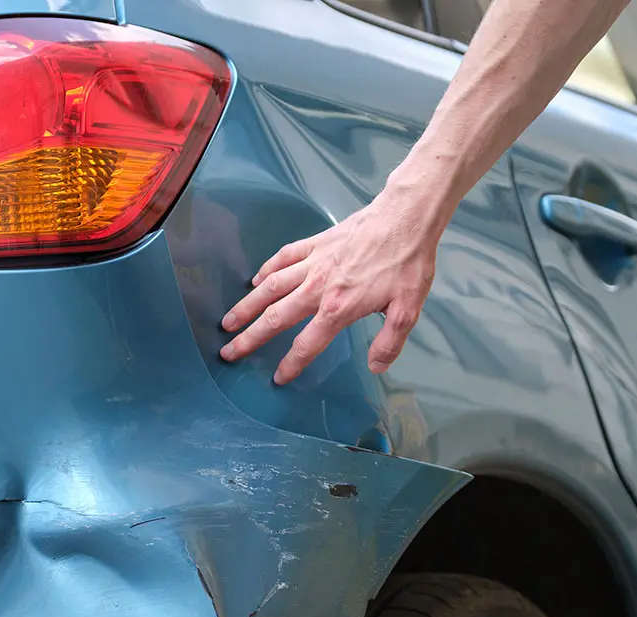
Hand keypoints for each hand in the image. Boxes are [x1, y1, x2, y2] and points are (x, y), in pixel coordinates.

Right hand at [219, 189, 439, 383]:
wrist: (405, 218)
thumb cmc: (408, 264)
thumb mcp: (407, 310)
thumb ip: (389, 342)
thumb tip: (375, 367)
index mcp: (339, 308)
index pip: (307, 344)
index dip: (291, 364)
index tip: (278, 378)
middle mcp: (318, 288)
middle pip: (276, 318)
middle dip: (250, 338)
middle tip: (229, 351)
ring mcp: (313, 263)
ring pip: (270, 287)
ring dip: (247, 306)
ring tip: (228, 321)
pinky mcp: (315, 243)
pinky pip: (283, 258)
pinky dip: (266, 269)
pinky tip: (255, 280)